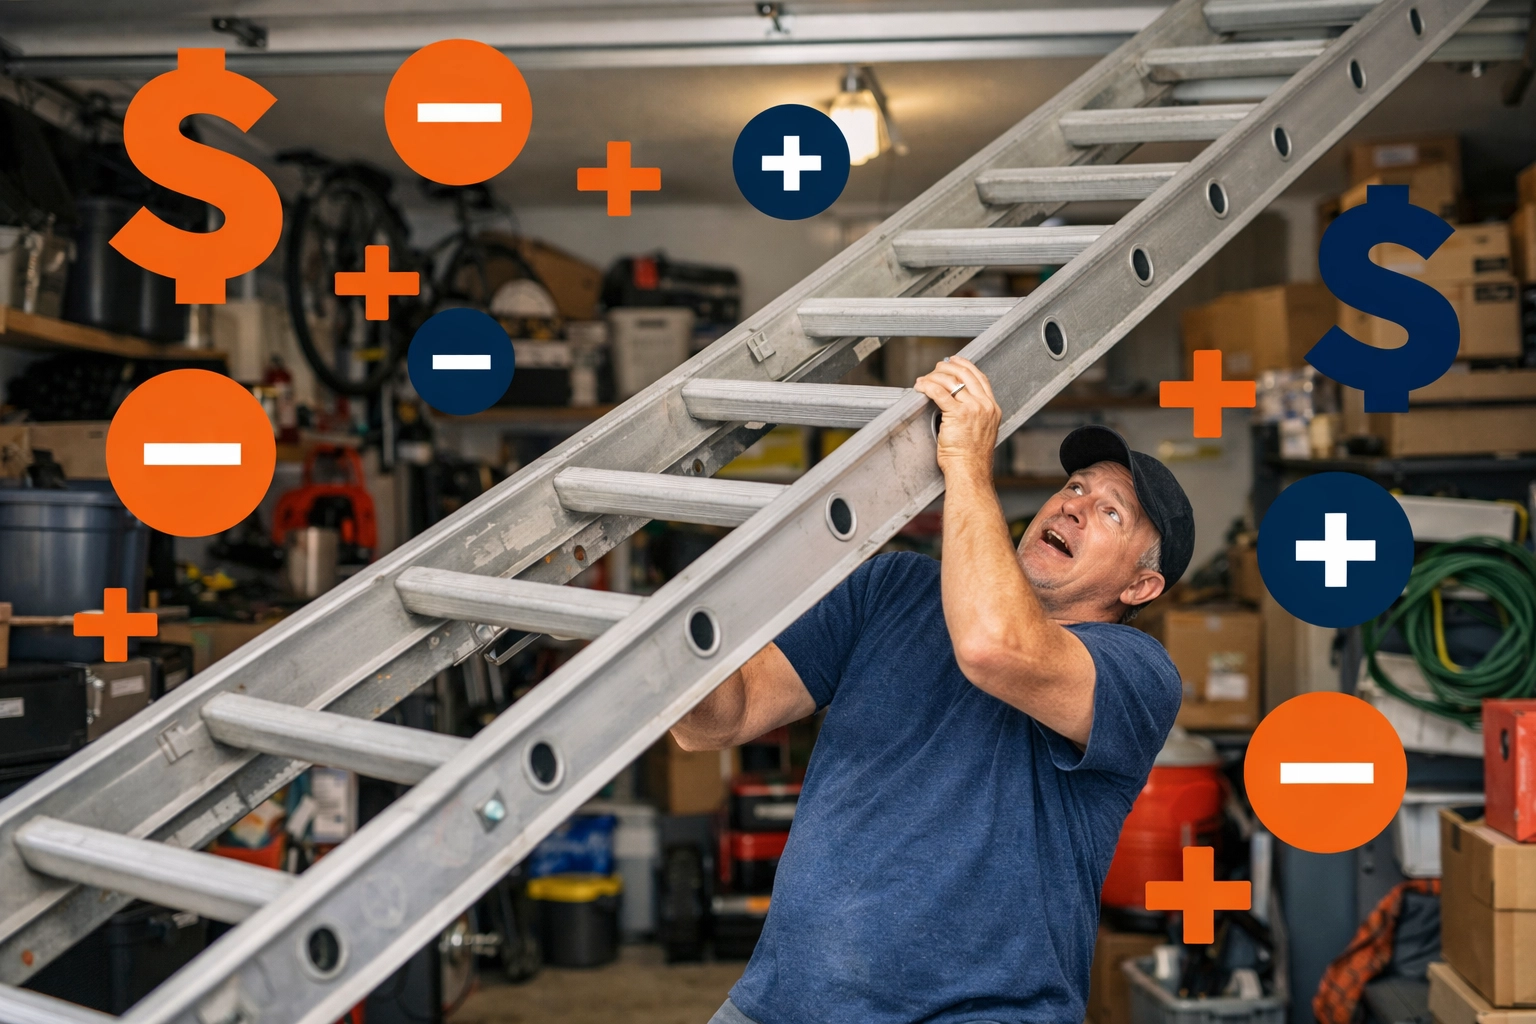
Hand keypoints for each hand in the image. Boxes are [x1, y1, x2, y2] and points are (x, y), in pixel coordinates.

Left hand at [913, 356, 1000, 483]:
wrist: (970, 471)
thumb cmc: (971, 457)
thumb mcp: (981, 430)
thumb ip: (975, 414)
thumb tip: (957, 401)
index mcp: (992, 408)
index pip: (979, 377)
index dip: (965, 365)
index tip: (954, 360)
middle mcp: (985, 405)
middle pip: (965, 374)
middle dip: (947, 367)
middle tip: (935, 369)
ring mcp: (973, 409)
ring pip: (951, 381)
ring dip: (933, 377)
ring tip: (923, 380)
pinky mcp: (958, 415)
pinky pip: (939, 392)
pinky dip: (927, 386)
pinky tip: (920, 387)